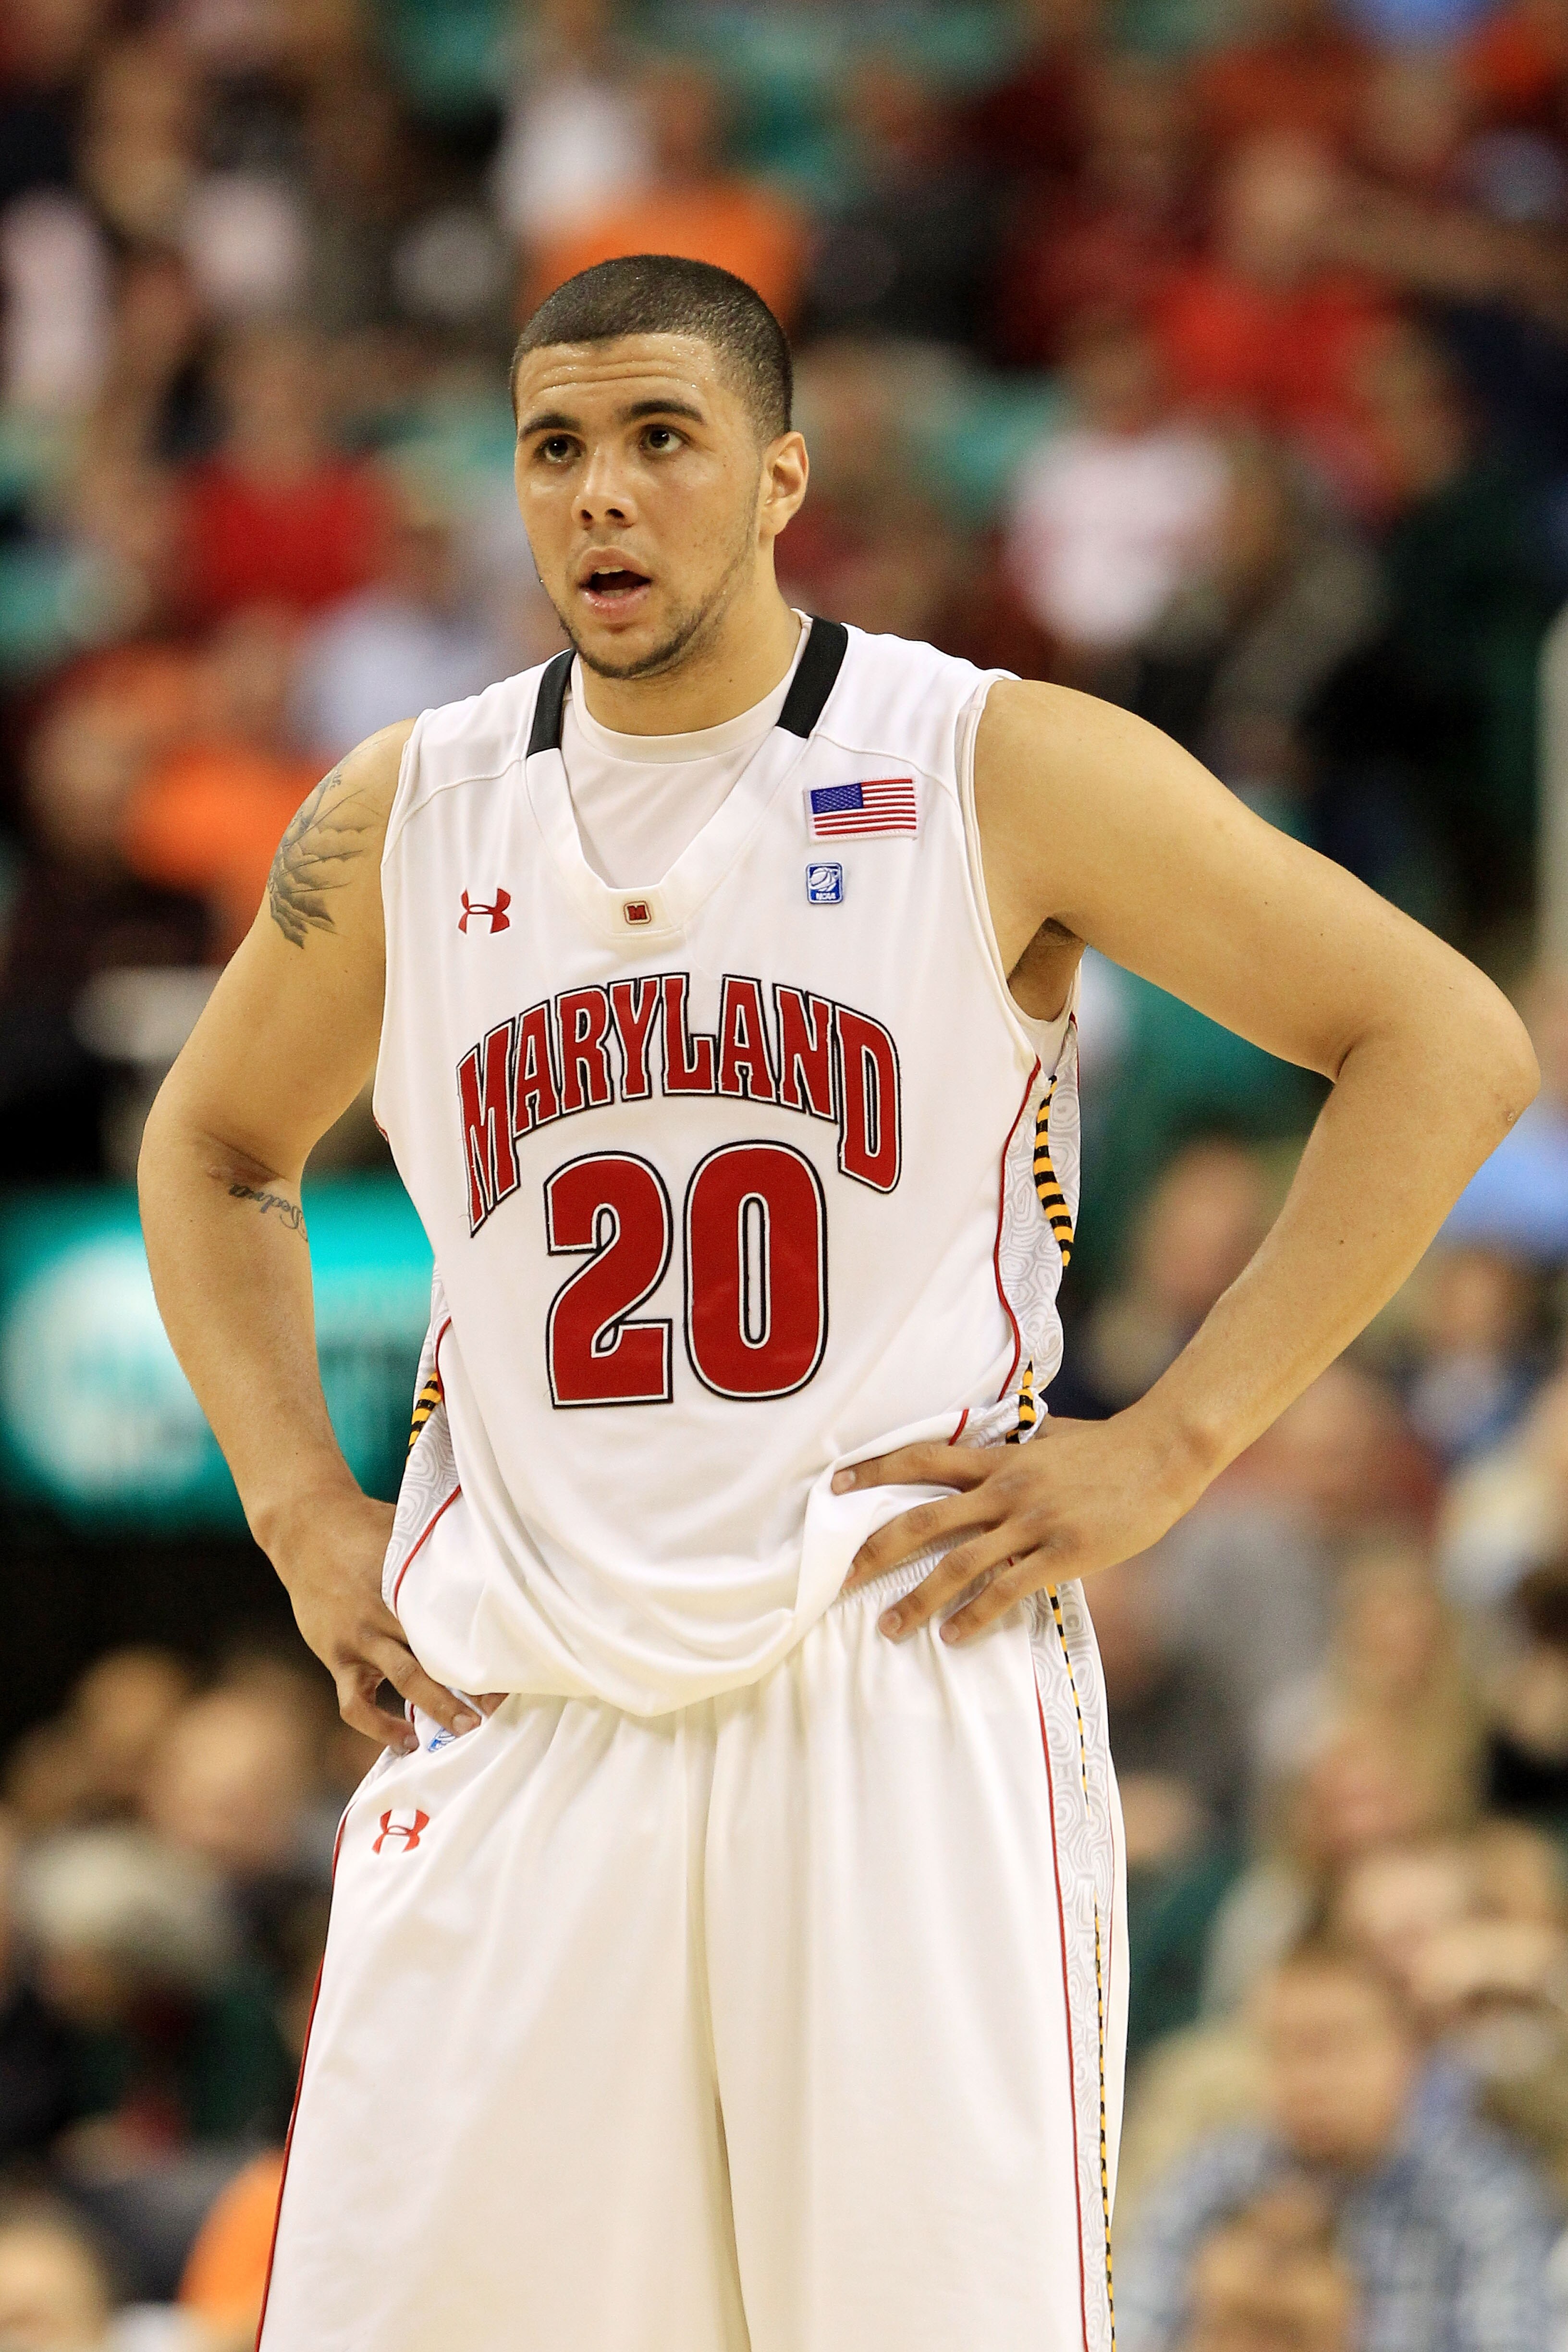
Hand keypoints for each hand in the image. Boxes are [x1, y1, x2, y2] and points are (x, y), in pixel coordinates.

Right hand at [271, 1484, 499, 1750]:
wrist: (306, 1530)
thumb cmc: (366, 1527)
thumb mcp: (406, 1534)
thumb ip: (439, 1556)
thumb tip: (489, 1560)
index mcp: (409, 1580)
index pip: (454, 1619)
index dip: (482, 1645)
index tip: (511, 1665)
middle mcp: (386, 1611)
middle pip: (437, 1651)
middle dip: (470, 1683)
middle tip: (499, 1707)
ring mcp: (359, 1638)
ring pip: (405, 1680)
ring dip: (435, 1707)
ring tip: (464, 1730)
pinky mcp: (336, 1657)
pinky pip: (355, 1703)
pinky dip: (379, 1727)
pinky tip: (405, 1739)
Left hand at [836, 1407, 1204, 1642]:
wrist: (1163, 1453)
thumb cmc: (1107, 1447)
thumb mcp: (1050, 1437)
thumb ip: (1014, 1446)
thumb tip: (992, 1440)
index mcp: (999, 1458)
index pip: (921, 1460)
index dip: (874, 1471)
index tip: (833, 1487)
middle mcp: (1006, 1489)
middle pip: (923, 1519)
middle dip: (874, 1551)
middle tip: (838, 1579)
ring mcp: (1033, 1522)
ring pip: (958, 1564)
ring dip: (917, 1599)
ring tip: (888, 1628)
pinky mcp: (1062, 1553)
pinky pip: (1007, 1590)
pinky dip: (975, 1616)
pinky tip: (953, 1637)